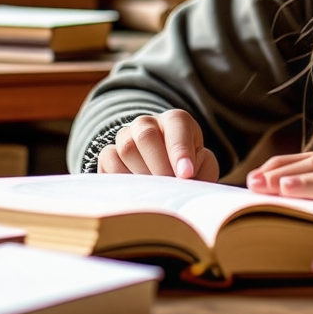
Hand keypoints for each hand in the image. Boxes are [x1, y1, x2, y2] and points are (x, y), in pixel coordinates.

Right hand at [97, 109, 218, 180]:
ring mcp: (126, 136)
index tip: (186, 174)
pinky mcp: (109, 154)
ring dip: (142, 175)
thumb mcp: (203, 165)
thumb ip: (203, 170)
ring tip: (155, 193)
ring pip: (127, 148)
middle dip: (159, 165)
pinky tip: (136, 192)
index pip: (177, 125)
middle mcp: (148, 123)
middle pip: (146, 136)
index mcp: (175, 120)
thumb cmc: (189, 167)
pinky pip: (109, 161)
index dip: (180, 150)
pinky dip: (122, 179)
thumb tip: (190, 184)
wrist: (165, 173)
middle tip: (169, 187)